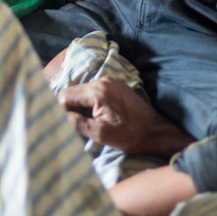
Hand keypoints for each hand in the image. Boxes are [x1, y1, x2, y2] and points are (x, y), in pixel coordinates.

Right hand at [57, 78, 185, 156]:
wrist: (156, 133)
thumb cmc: (129, 135)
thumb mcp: (99, 133)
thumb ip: (76, 123)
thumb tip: (60, 116)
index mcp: (98, 90)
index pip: (65, 95)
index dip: (61, 110)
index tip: (67, 124)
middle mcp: (103, 80)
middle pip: (74, 92)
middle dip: (72, 108)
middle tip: (78, 125)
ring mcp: (111, 82)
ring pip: (84, 92)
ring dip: (83, 107)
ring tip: (91, 123)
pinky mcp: (117, 87)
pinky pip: (96, 92)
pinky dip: (92, 104)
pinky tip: (100, 117)